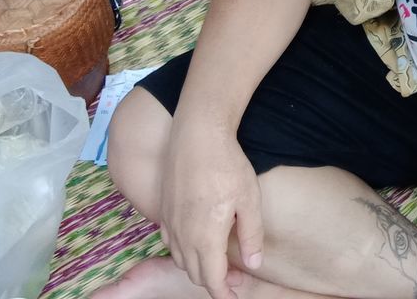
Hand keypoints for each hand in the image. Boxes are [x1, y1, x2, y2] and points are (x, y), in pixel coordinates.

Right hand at [158, 126, 265, 298]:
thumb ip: (251, 235)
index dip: (224, 293)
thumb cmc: (227, 165)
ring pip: (180, 259)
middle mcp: (182, 236)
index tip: (235, 297)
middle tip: (235, 278)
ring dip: (197, 266)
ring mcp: (169, 223)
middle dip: (213, 281)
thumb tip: (254, 264)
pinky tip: (197, 240)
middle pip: (194, 273)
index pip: (212, 280)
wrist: (197, 134)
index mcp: (205, 238)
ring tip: (218, 260)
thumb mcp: (249, 200)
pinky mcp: (163, 209)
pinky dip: (183, 250)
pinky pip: (170, 242)